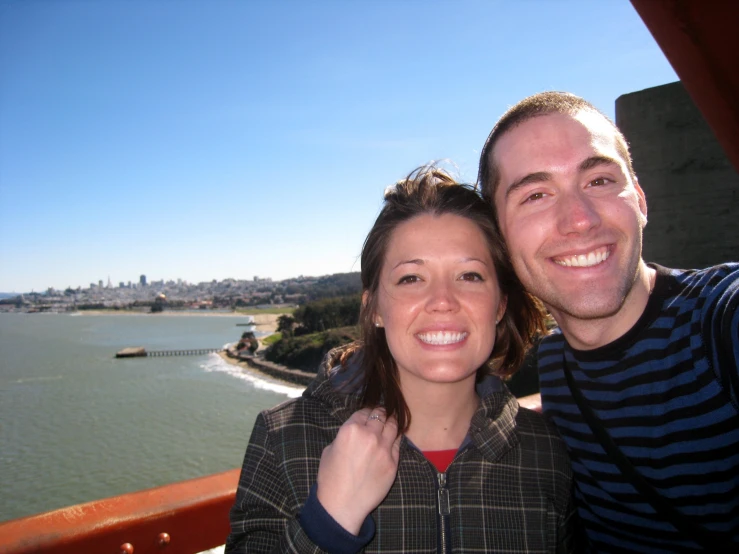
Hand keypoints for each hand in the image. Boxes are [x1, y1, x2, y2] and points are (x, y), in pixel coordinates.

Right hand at [316, 407, 400, 534]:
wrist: (342, 505)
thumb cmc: (331, 479)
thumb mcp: (329, 450)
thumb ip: (344, 436)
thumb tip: (355, 433)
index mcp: (350, 430)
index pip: (363, 412)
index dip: (366, 411)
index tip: (369, 412)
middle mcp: (369, 435)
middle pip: (381, 415)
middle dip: (381, 413)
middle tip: (382, 412)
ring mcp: (384, 449)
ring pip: (393, 426)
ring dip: (392, 421)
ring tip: (392, 419)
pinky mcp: (393, 463)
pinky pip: (398, 444)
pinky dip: (396, 438)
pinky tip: (395, 436)